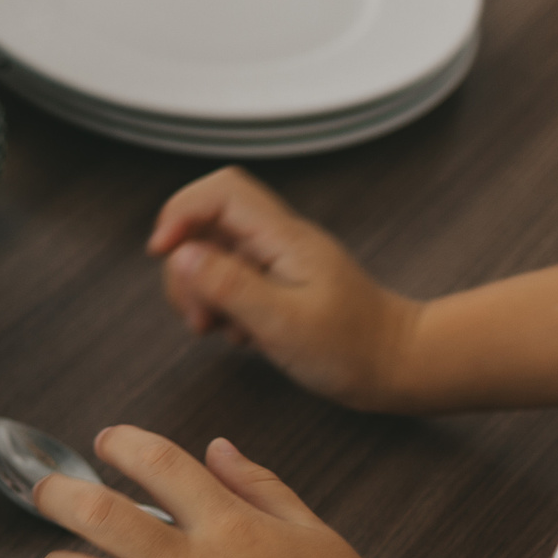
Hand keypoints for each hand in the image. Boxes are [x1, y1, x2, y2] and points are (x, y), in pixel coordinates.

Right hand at [148, 167, 420, 410]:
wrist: (396, 366)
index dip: (180, 212)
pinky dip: (218, 307)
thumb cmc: (352, 347)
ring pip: (208, 256)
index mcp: (282, 238)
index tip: (162, 252)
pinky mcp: (272, 283)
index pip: (219, 191)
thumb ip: (230, 285)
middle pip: (203, 225)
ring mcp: (273, 261)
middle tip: (201, 315)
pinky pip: (225, 282)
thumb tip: (180, 253)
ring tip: (222, 328)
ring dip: (199, 293)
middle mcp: (275, 241)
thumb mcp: (284, 322)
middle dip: (185, 269)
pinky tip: (240, 333)